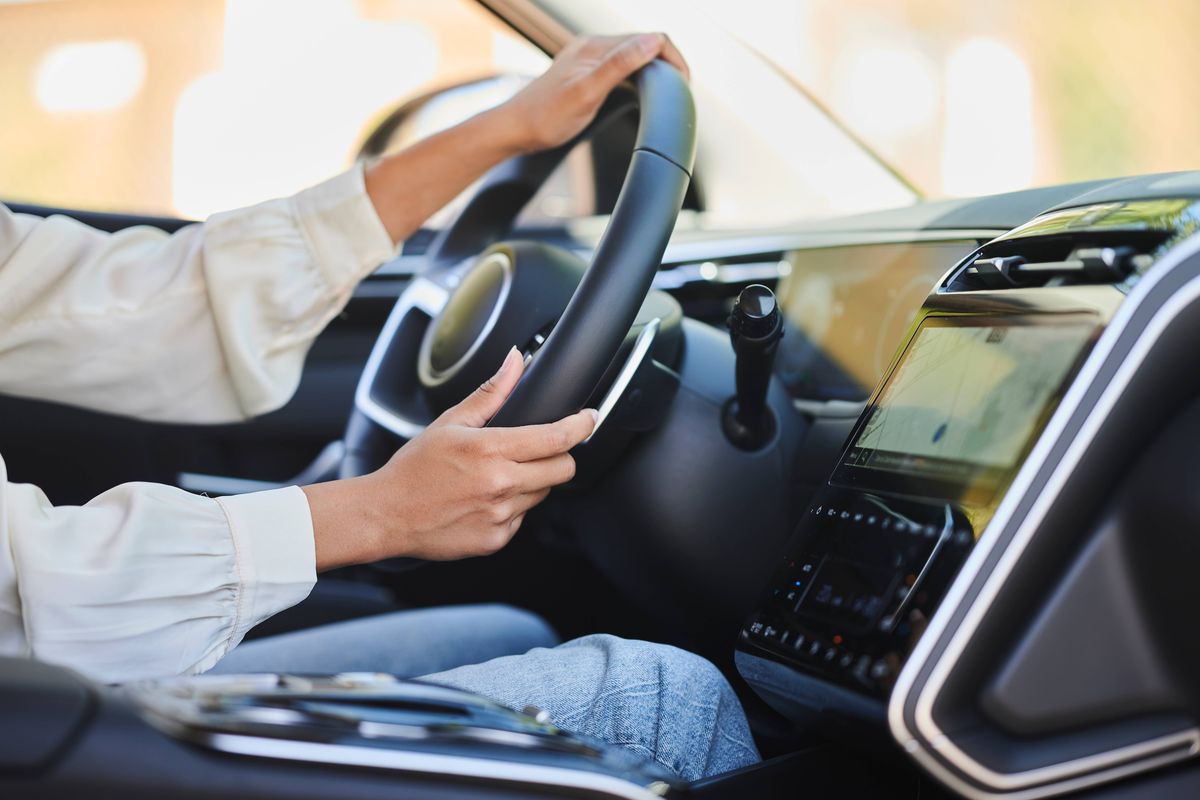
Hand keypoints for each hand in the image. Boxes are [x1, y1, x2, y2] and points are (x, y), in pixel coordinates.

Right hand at [303, 348, 595, 567]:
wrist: (385, 515)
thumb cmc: (413, 469)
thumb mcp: (451, 422)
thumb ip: (491, 392)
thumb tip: (515, 360)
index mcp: (491, 450)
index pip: (557, 437)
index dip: (582, 425)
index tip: (590, 417)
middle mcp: (501, 484)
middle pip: (564, 469)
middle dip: (560, 455)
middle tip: (542, 449)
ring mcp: (501, 516)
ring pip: (544, 494)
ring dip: (534, 481)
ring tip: (499, 475)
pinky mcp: (496, 540)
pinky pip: (523, 518)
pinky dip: (513, 507)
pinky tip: (486, 499)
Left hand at [498, 33, 689, 152]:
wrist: (516, 130)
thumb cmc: (546, 117)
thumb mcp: (587, 92)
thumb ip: (620, 65)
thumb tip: (653, 42)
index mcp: (595, 47)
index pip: (649, 39)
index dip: (673, 59)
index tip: (684, 85)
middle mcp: (593, 47)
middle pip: (644, 45)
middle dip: (668, 64)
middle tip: (682, 92)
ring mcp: (589, 59)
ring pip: (634, 56)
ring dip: (654, 70)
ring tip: (668, 93)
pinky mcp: (586, 73)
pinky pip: (621, 67)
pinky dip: (638, 77)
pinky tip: (641, 94)